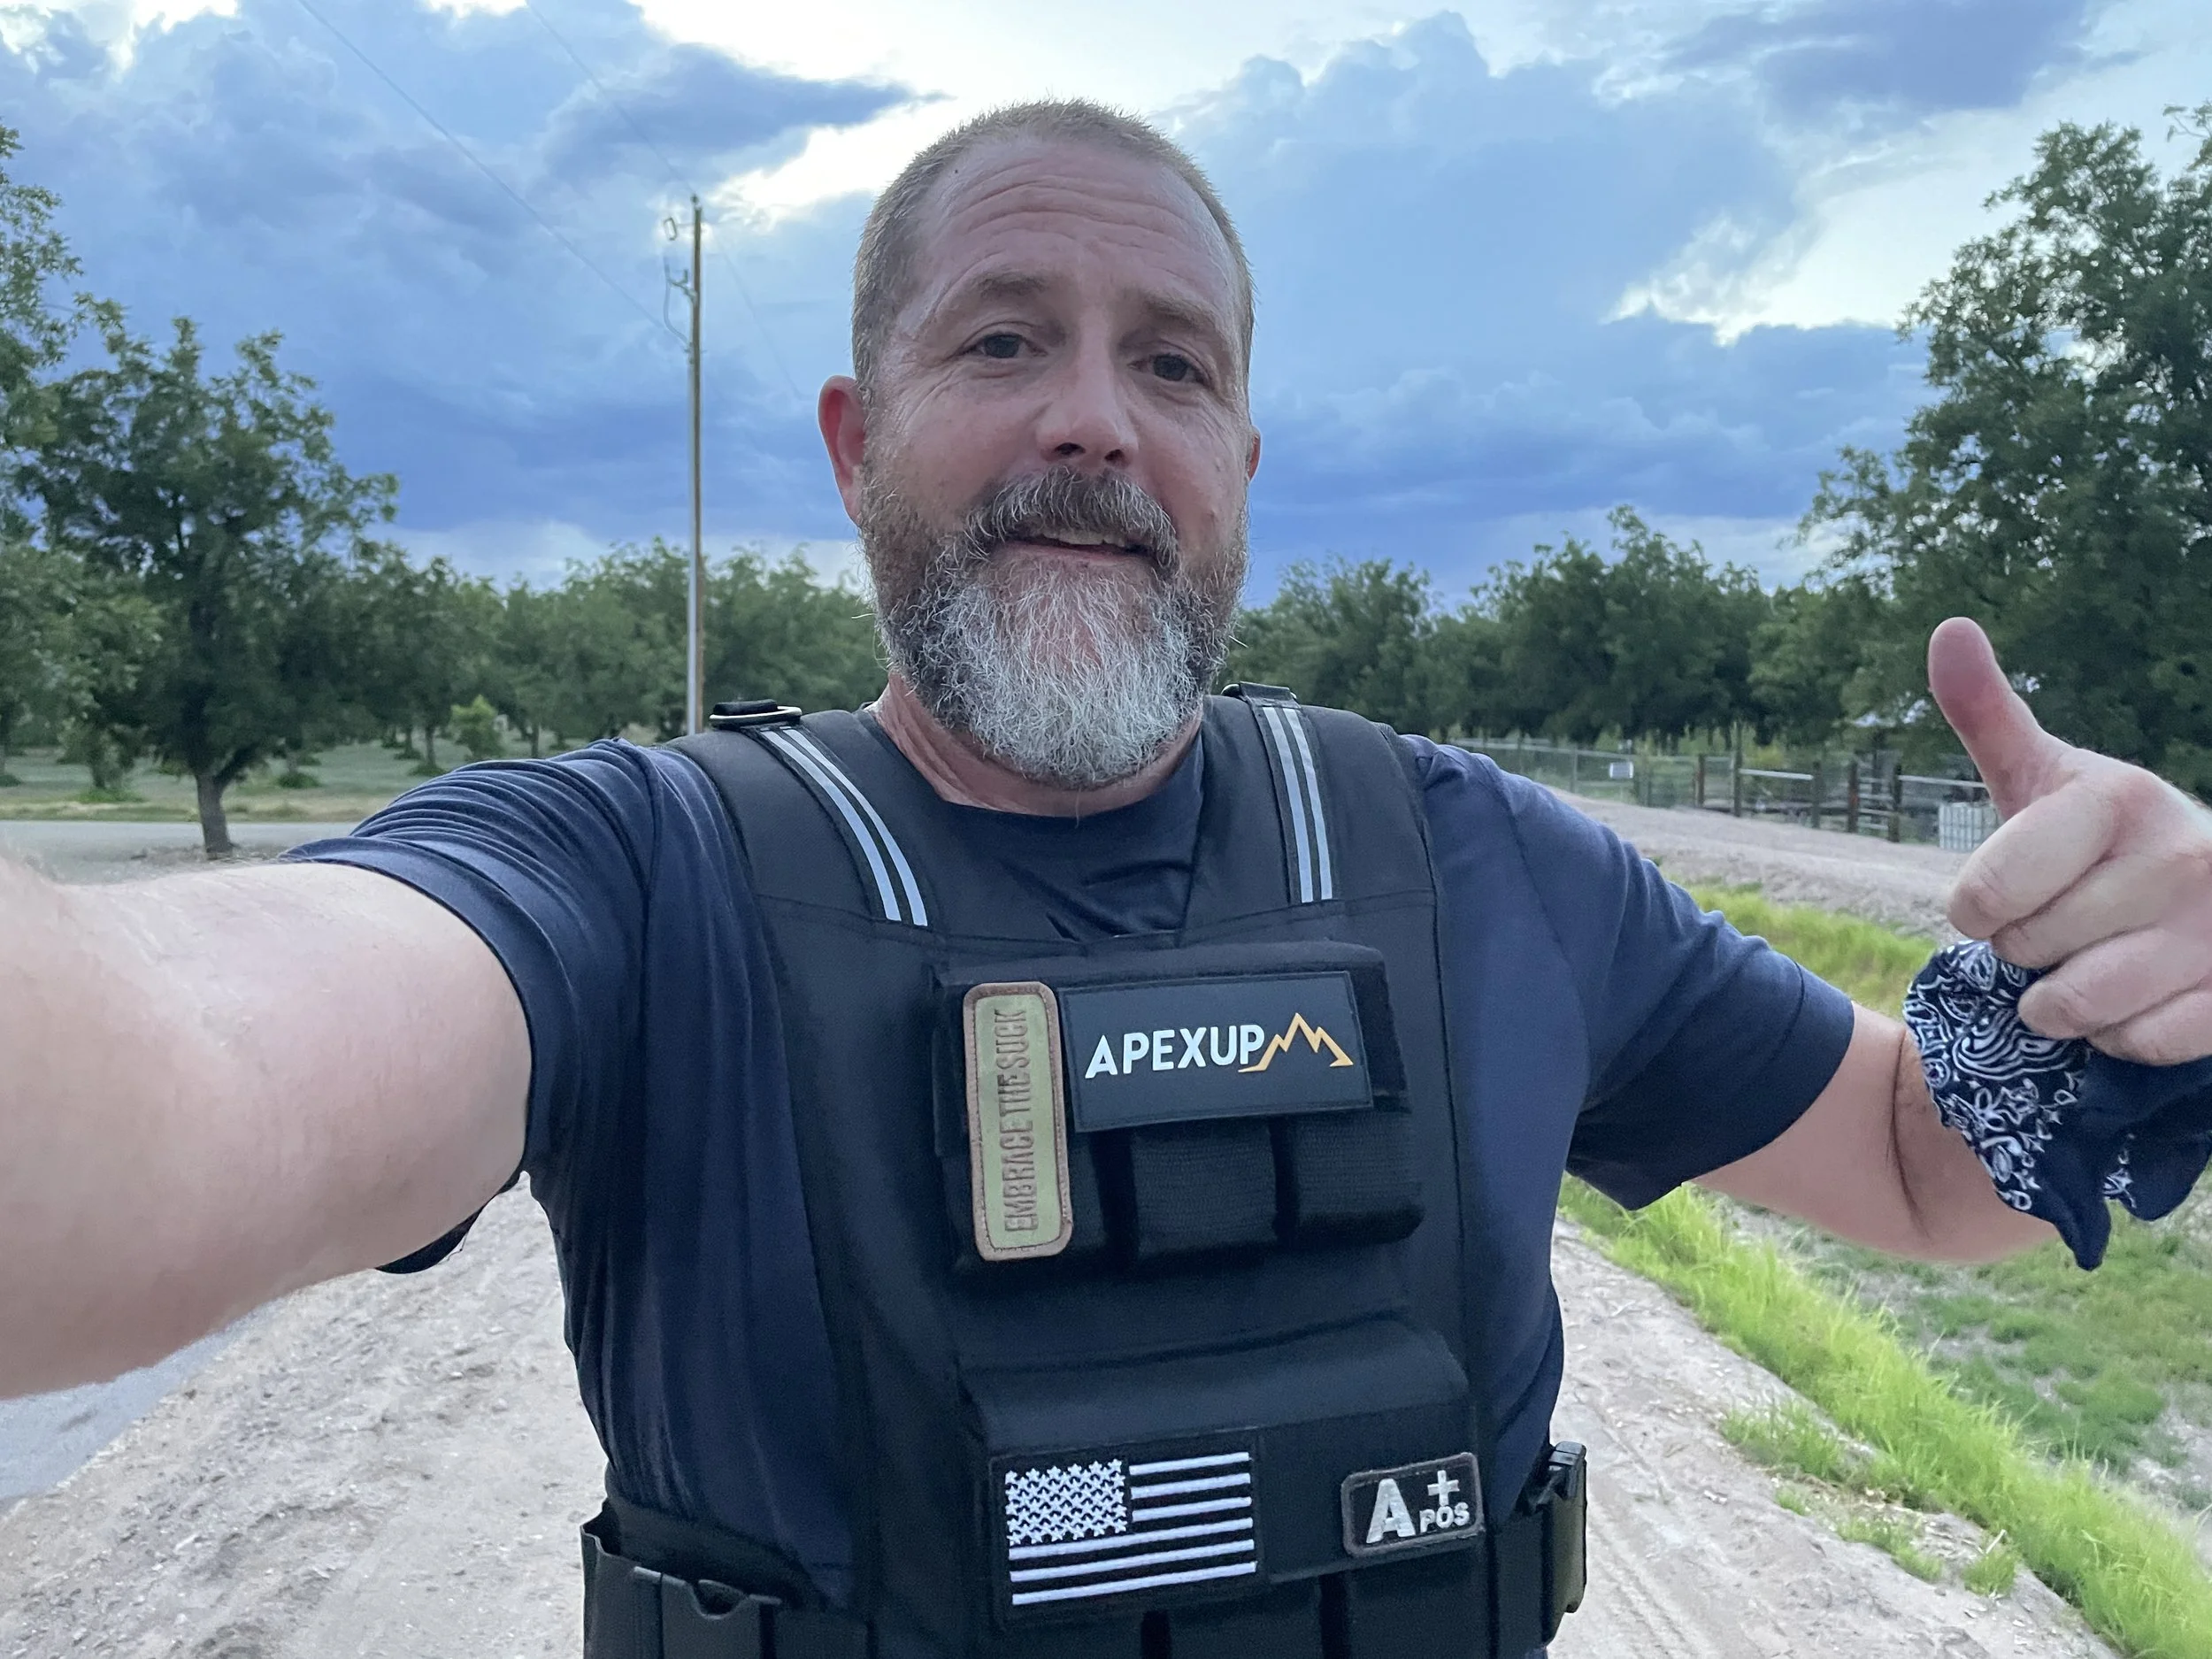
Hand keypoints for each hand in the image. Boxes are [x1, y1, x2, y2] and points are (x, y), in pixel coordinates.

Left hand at [1933, 617, 2211, 1064]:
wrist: (2205, 893)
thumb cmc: (2095, 840)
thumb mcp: (2039, 776)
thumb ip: (1988, 713)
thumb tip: (1949, 629)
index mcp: (2117, 797)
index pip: (1982, 898)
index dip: (1979, 909)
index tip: (2015, 888)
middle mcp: (2181, 854)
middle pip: (2025, 952)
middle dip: (2027, 949)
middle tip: (2069, 918)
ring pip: (2074, 1006)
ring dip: (2064, 1001)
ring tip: (2095, 958)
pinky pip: (2135, 1043)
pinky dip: (2121, 1036)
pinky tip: (2141, 994)